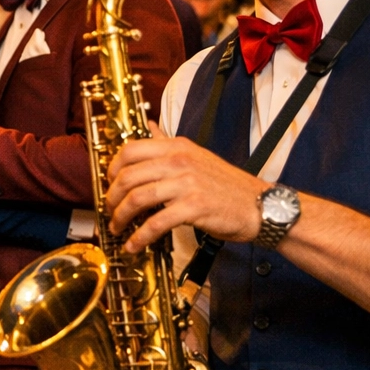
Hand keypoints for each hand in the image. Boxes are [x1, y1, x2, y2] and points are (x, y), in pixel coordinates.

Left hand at [104, 122, 267, 251]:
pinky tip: (134, 244)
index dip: (113, 169)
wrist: (260, 206)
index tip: (109, 184)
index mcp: (177, 147)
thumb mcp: (196, 155)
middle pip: (128, 176)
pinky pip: (156, 223)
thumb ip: (168, 143)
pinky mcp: (194, 208)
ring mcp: (187, 184)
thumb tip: (148, 124)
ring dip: (121, 217)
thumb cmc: (226, 185)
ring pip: (138, 198)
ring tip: (118, 228)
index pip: (130, 150)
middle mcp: (179, 161)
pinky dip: (140, 236)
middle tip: (110, 211)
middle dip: (112, 197)